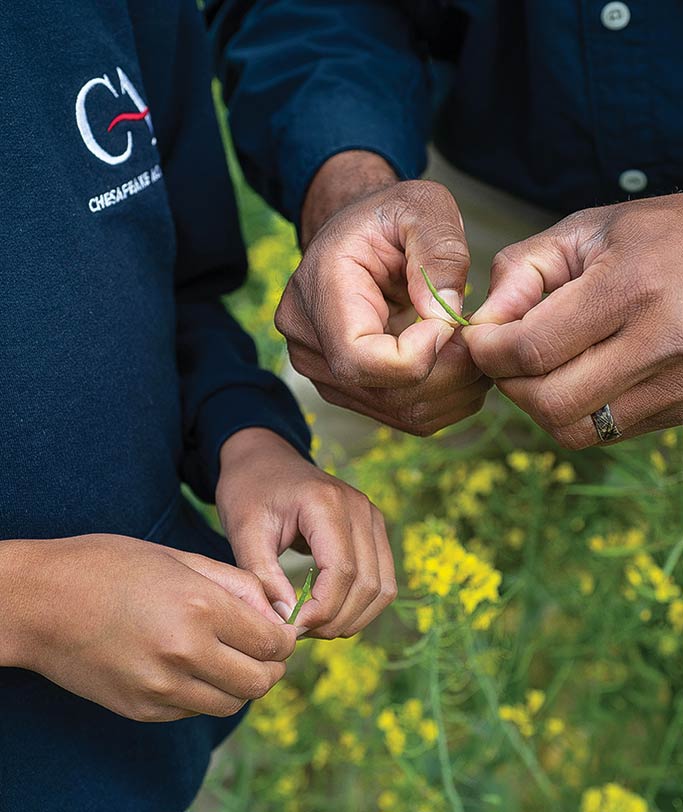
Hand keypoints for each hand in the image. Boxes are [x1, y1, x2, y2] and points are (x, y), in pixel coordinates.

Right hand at [1, 534, 295, 720]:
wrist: (41, 602)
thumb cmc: (110, 566)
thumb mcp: (180, 558)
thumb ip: (237, 585)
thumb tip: (276, 612)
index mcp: (200, 608)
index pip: (273, 643)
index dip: (285, 637)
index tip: (279, 629)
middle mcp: (185, 654)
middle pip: (261, 682)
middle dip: (271, 665)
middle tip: (262, 645)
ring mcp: (161, 688)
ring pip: (231, 703)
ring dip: (240, 683)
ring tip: (228, 655)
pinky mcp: (141, 709)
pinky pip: (194, 711)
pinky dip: (205, 692)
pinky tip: (191, 665)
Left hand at [216, 428, 396, 638]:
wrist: (263, 459)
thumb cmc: (249, 490)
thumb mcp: (244, 531)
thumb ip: (263, 577)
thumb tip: (287, 622)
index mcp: (326, 502)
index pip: (342, 572)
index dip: (321, 610)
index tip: (290, 628)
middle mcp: (359, 507)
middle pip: (367, 584)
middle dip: (335, 620)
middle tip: (298, 632)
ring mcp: (372, 516)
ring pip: (382, 588)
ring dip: (352, 617)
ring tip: (313, 626)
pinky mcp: (374, 528)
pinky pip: (382, 579)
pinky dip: (362, 605)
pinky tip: (329, 612)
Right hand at [275, 151, 489, 435]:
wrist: (357, 239)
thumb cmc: (386, 217)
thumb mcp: (421, 206)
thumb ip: (439, 251)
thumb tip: (445, 311)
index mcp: (318, 293)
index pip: (360, 359)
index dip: (420, 355)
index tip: (453, 320)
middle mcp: (309, 345)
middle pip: (386, 392)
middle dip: (450, 372)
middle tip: (478, 335)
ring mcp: (325, 375)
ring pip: (403, 412)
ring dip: (454, 388)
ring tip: (471, 344)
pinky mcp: (351, 392)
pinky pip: (407, 416)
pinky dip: (446, 398)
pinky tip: (457, 362)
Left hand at [463, 195, 682, 446]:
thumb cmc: (654, 237)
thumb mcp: (586, 231)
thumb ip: (522, 270)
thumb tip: (480, 323)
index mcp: (632, 288)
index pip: (531, 349)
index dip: (487, 350)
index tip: (479, 337)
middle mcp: (660, 344)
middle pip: (549, 401)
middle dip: (509, 381)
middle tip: (505, 354)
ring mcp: (675, 385)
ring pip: (572, 429)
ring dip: (538, 403)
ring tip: (540, 366)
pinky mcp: (680, 408)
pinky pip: (602, 432)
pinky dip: (572, 412)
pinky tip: (577, 376)